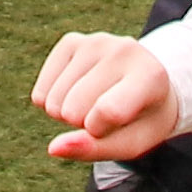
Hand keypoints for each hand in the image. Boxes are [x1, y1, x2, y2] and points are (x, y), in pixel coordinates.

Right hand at [32, 31, 186, 162]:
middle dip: (83, 123)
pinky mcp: (70, 41)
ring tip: (94, 102)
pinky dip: (52, 103)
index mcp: (151, 76)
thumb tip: (53, 148)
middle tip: (108, 114)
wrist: (145, 84)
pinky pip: (41, 93)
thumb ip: (96, 149)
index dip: (99, 130)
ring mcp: (95, 41)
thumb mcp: (130, 143)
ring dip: (67, 113)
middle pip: (74, 108)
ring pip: (54, 101)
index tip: (113, 126)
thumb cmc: (139, 120)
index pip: (107, 111)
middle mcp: (124, 50)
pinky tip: (76, 92)